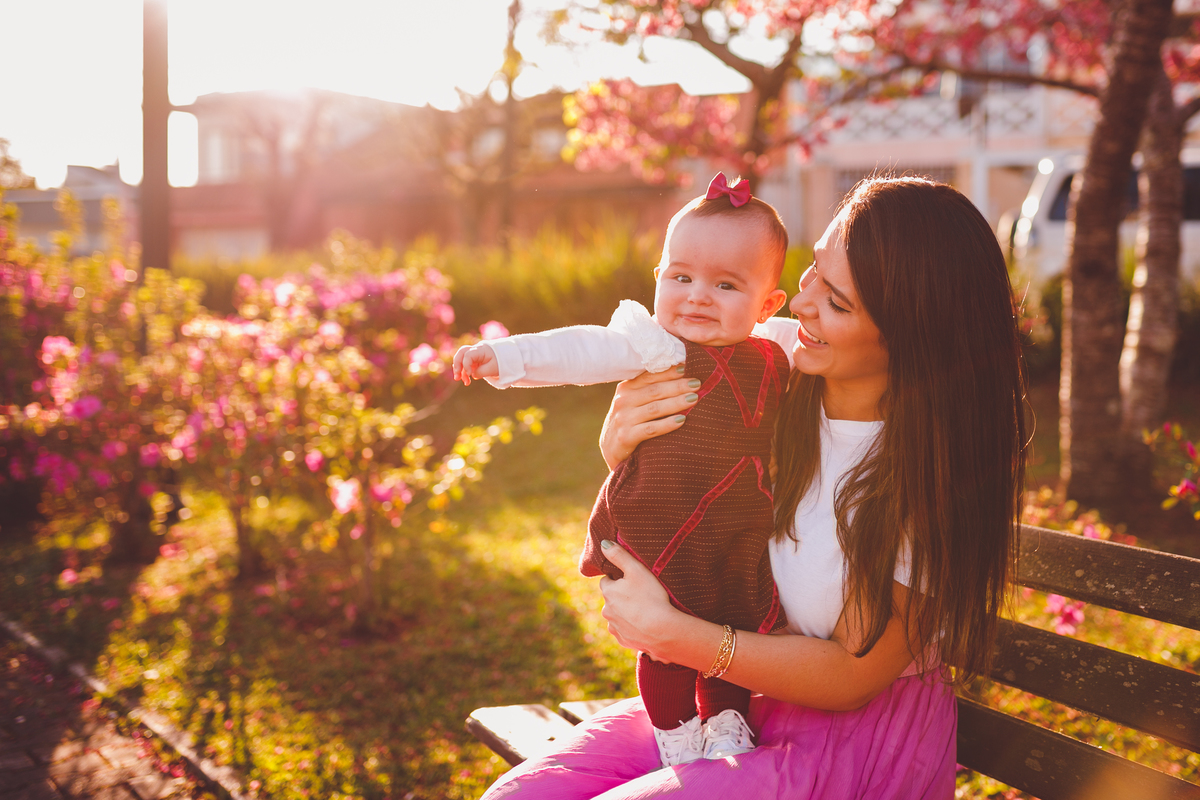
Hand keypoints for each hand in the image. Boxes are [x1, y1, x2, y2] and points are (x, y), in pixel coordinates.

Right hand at [452, 344, 497, 384]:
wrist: (507, 358)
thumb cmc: (501, 362)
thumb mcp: (492, 369)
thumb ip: (481, 372)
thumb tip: (472, 374)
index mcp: (481, 349)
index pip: (468, 355)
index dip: (466, 365)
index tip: (469, 374)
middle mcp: (476, 350)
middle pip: (461, 353)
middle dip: (457, 365)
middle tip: (457, 377)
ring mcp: (474, 355)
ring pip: (462, 360)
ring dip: (461, 371)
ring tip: (466, 383)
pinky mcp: (474, 361)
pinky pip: (466, 365)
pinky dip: (465, 372)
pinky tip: (467, 381)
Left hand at [598, 540, 678, 662]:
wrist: (662, 631)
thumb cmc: (651, 597)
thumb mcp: (636, 570)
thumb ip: (619, 555)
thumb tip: (603, 544)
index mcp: (608, 592)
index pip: (607, 581)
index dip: (619, 579)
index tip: (631, 580)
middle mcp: (606, 610)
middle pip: (611, 599)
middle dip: (621, 597)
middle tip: (640, 595)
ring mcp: (614, 627)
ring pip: (616, 616)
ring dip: (625, 613)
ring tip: (644, 610)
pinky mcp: (623, 640)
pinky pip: (624, 631)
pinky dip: (631, 627)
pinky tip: (644, 624)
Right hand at [599, 366, 698, 468]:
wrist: (611, 449)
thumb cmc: (629, 421)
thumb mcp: (632, 402)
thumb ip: (648, 390)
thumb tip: (681, 375)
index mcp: (626, 388)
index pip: (650, 376)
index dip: (670, 372)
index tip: (688, 367)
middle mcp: (623, 401)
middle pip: (655, 390)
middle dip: (678, 386)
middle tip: (697, 384)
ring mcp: (624, 419)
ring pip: (655, 408)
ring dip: (676, 403)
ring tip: (694, 399)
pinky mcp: (626, 436)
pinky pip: (651, 429)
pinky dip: (667, 424)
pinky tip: (682, 420)